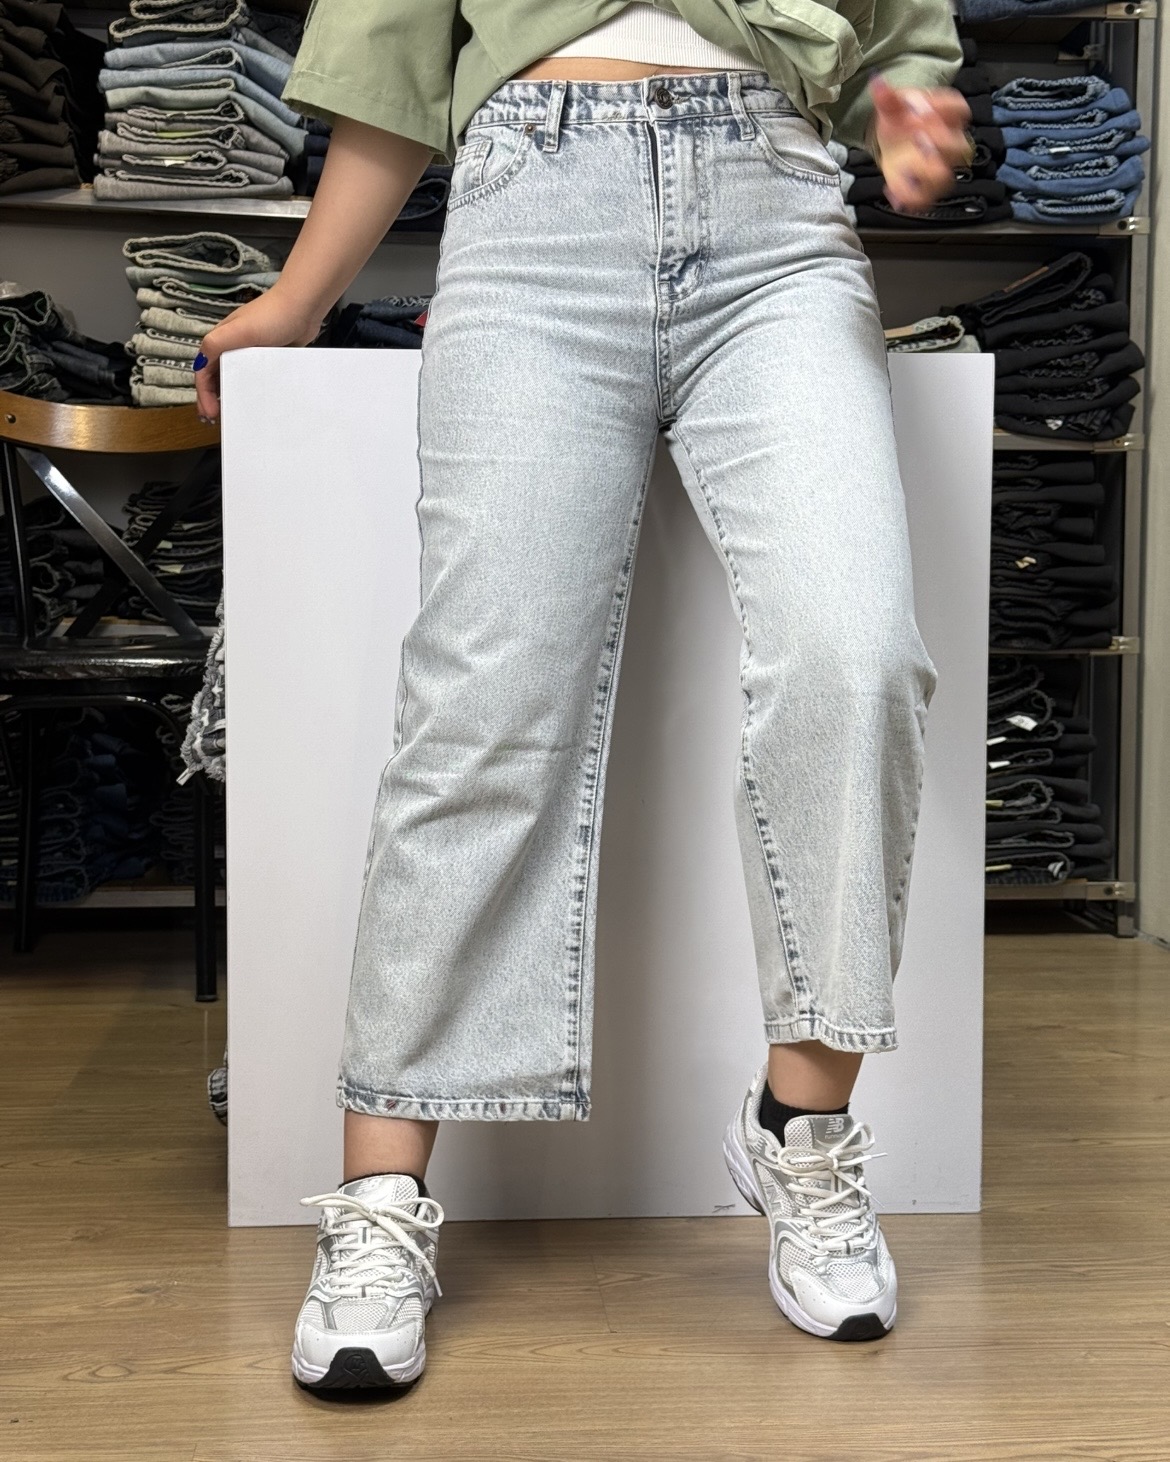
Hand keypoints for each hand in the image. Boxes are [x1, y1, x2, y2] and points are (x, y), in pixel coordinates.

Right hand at [193, 286, 322, 422]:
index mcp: (221, 340)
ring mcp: (251, 352)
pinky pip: (256, 377)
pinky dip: (252, 390)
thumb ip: (217, 344)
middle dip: (213, 398)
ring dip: (231, 396)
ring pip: (236, 378)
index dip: (203, 394)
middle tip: (216, 421)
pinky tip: (257, 403)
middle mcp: (232, 346)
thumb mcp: (239, 331)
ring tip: (233, 415)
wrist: (303, 307)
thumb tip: (199, 363)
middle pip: (216, 376)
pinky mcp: (268, 357)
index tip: (210, 414)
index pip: (203, 372)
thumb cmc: (271, 317)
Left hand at [867, 72, 972, 214]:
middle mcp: (950, 143)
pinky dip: (907, 197)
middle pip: (960, 148)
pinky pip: (924, 199)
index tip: (920, 113)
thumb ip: (888, 98)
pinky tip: (890, 188)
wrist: (893, 141)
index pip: (960, 111)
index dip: (944, 112)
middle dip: (938, 143)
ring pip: (944, 177)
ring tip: (902, 166)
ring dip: (922, 173)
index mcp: (948, 116)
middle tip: (915, 138)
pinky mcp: (926, 188)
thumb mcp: (893, 105)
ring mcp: (940, 167)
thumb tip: (877, 83)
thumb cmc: (901, 119)